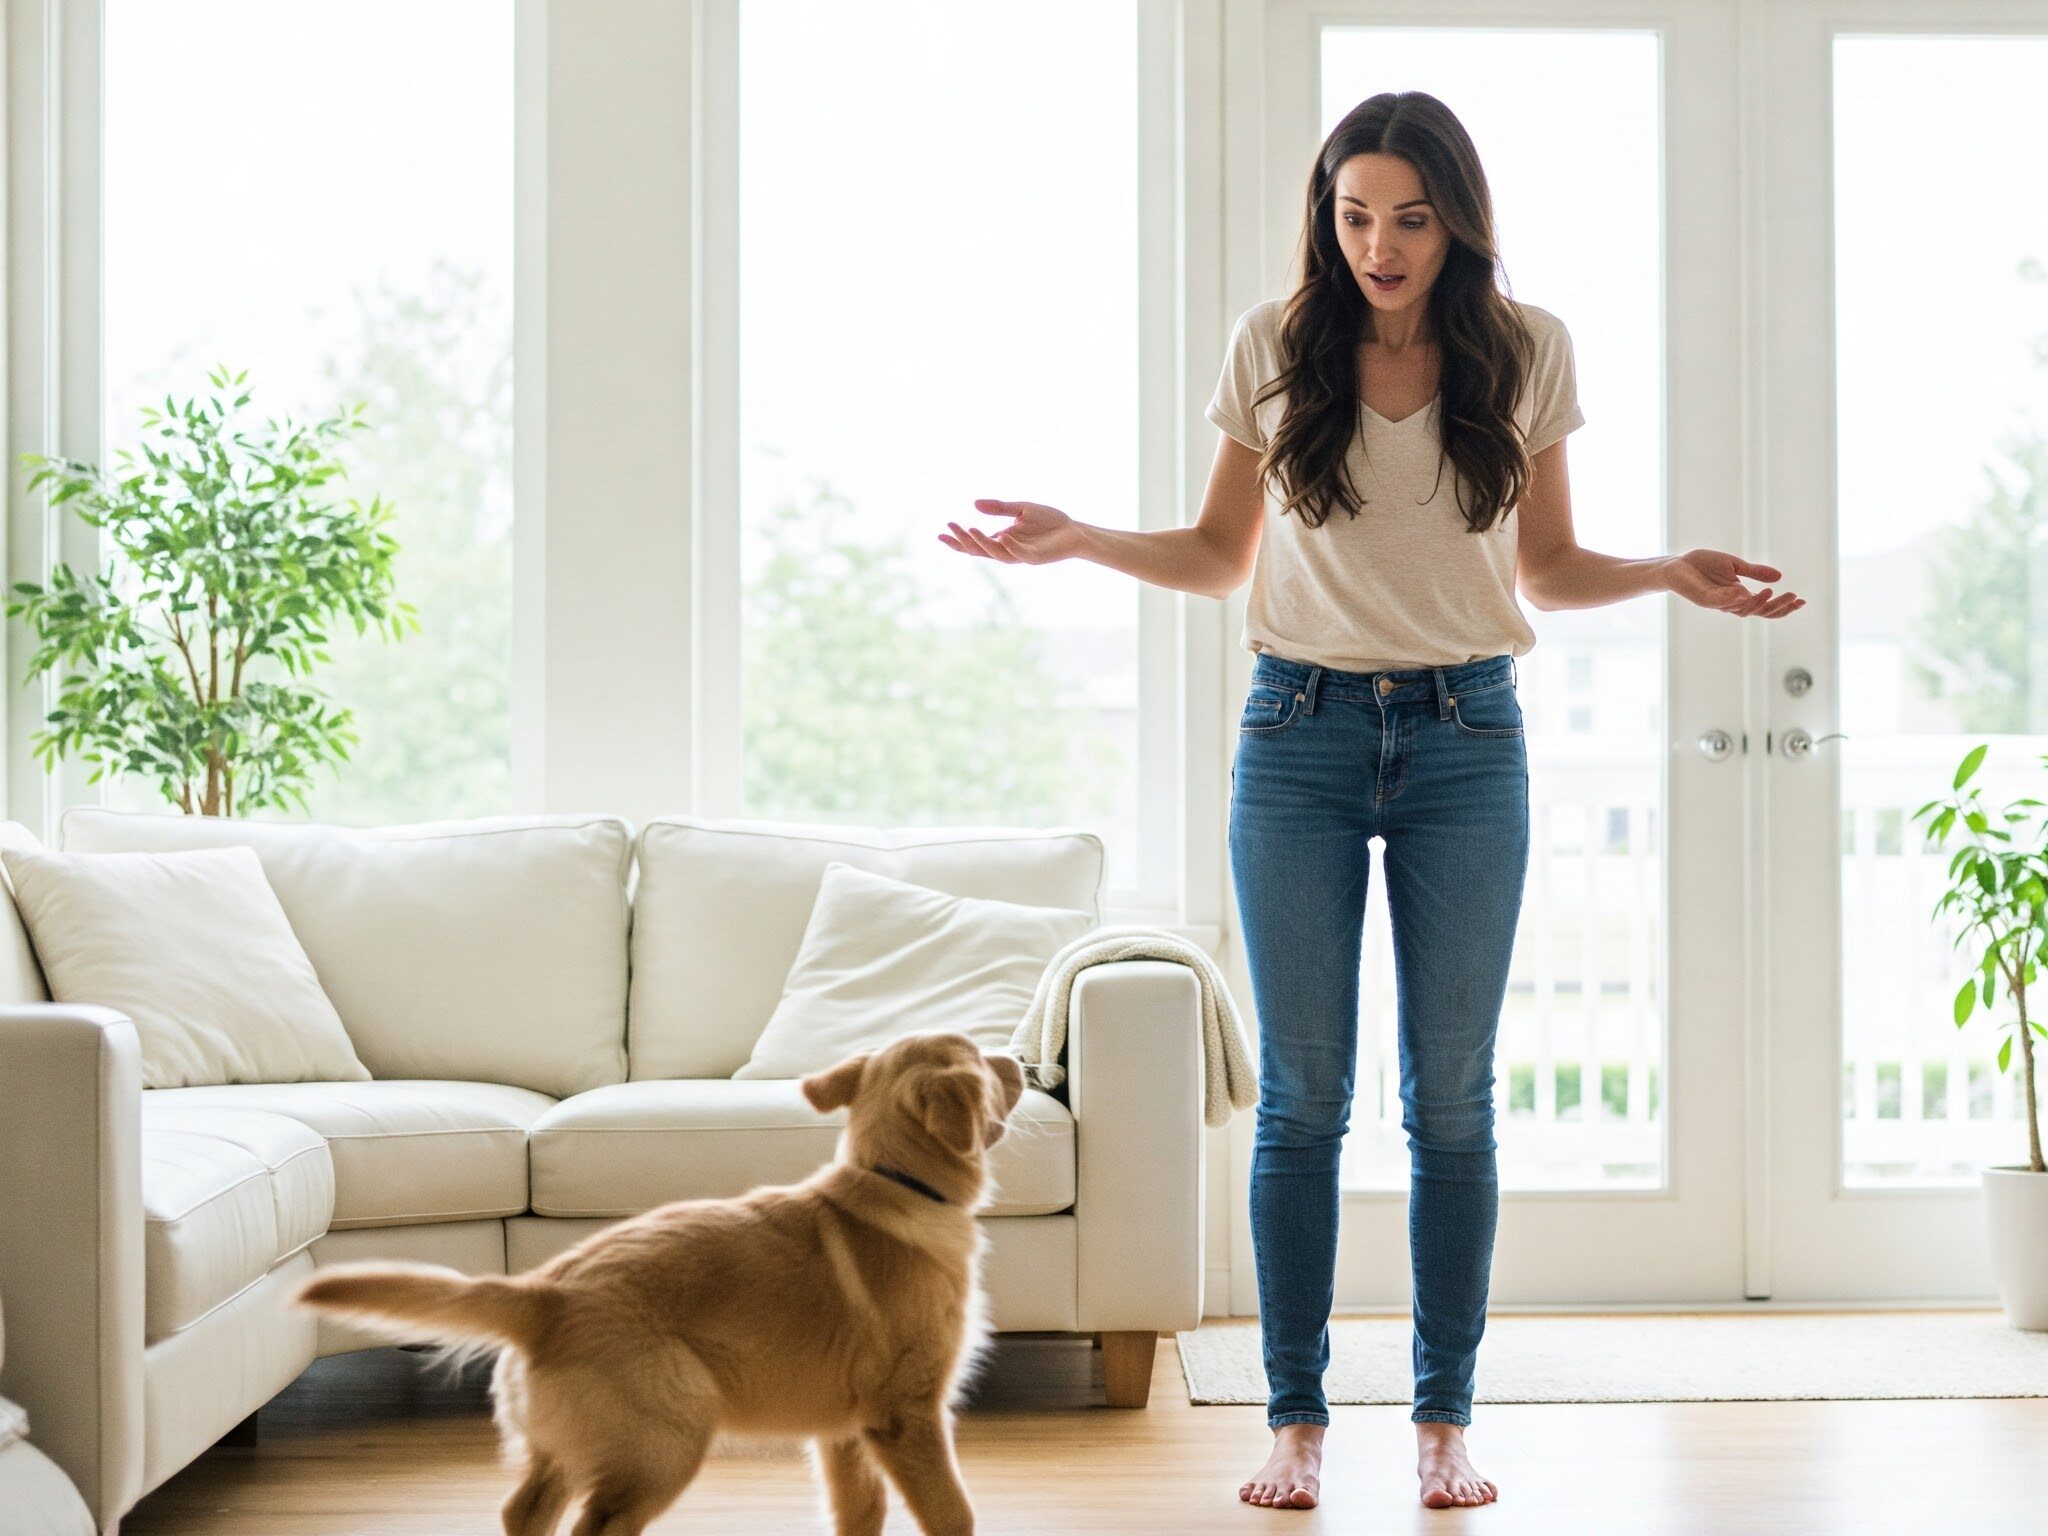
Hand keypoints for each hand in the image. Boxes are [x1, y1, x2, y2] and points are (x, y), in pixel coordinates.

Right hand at [939, 500, 1083, 565]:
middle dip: (964, 541)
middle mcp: (1008, 550)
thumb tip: (974, 503)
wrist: (1074, 531)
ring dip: (982, 543)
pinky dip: (1010, 547)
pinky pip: (1019, 554)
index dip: (958, 539)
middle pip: (980, 550)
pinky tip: (1001, 536)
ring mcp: (1020, 555)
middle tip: (949, 529)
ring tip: (970, 529)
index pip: (975, 543)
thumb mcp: (1021, 509)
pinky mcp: (1035, 558)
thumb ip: (999, 508)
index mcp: (1002, 540)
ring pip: (996, 553)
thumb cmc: (1049, 522)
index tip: (941, 532)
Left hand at [1662, 549, 1804, 617]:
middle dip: (1778, 607)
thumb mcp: (1735, 565)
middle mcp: (1731, 603)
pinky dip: (1733, 599)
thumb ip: (1755, 571)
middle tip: (1795, 598)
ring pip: (1742, 610)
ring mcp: (1718, 603)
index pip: (1766, 606)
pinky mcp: (1704, 600)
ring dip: (1758, 603)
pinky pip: (1721, 603)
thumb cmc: (1703, 564)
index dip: (1784, 606)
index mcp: (1740, 596)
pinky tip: (1744, 592)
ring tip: (1772, 593)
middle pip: (1759, 612)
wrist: (1676, 564)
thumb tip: (1780, 576)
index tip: (1802, 600)